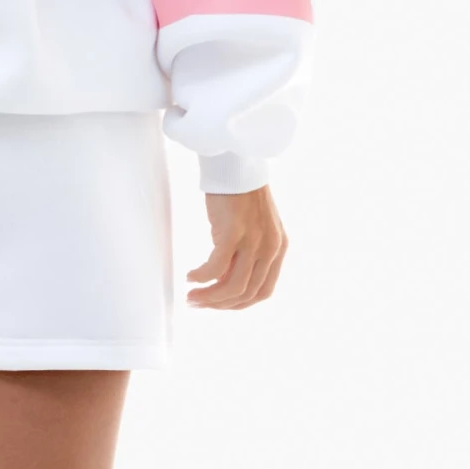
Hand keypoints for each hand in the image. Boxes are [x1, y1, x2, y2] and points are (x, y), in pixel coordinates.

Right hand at [185, 186, 286, 308]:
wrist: (235, 164)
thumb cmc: (239, 193)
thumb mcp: (253, 228)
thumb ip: (246, 253)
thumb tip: (223, 279)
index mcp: (278, 248)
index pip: (262, 292)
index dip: (238, 304)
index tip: (217, 304)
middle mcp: (270, 248)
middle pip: (246, 293)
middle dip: (219, 304)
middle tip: (197, 302)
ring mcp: (253, 241)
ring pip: (232, 287)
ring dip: (209, 297)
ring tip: (192, 295)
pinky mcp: (233, 233)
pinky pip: (215, 268)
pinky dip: (201, 277)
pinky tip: (191, 276)